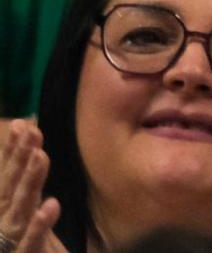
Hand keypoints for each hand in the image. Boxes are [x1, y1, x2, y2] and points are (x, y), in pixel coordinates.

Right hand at [1, 121, 65, 252]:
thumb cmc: (32, 247)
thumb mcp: (32, 215)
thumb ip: (30, 188)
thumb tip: (35, 153)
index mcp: (8, 210)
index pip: (10, 177)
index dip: (13, 152)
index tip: (23, 124)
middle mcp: (6, 222)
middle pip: (11, 187)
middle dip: (20, 159)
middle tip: (32, 130)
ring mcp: (12, 241)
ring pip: (19, 209)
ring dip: (30, 182)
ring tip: (41, 155)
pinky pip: (31, 243)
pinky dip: (39, 225)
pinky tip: (51, 205)